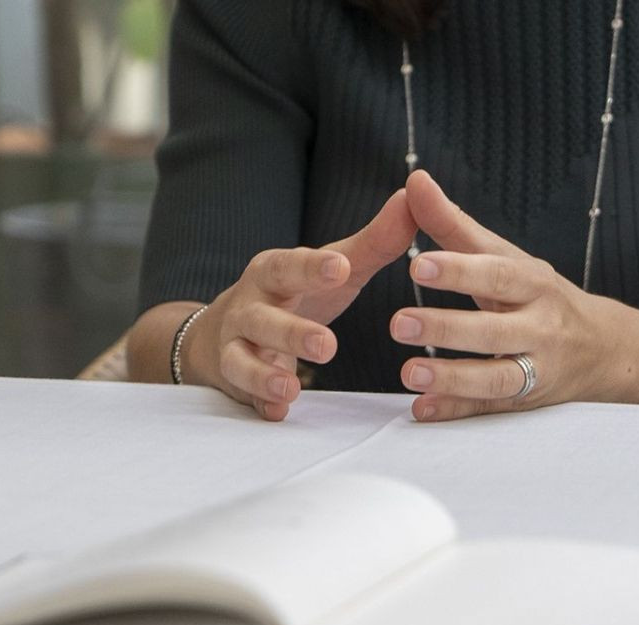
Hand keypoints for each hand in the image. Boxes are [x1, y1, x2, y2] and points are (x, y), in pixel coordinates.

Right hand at [186, 190, 416, 420]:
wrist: (225, 330)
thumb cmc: (296, 293)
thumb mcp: (333, 267)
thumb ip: (374, 241)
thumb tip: (413, 197)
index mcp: (275, 273)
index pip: (289, 265)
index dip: (311, 267)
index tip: (340, 267)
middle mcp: (249, 306)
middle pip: (261, 317)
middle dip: (291, 331)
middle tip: (328, 346)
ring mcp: (237, 344)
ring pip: (241, 358)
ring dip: (265, 374)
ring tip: (292, 389)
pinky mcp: (236, 380)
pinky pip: (243, 395)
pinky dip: (258, 403)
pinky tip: (278, 414)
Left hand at [392, 171, 638, 420]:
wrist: (604, 348)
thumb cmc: (539, 295)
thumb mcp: (505, 257)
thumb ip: (454, 224)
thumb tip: (415, 181)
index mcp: (534, 284)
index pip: (498, 275)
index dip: (460, 270)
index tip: (419, 265)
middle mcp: (541, 327)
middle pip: (496, 330)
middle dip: (447, 328)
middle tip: (398, 323)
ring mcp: (537, 367)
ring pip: (498, 377)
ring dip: (453, 378)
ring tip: (409, 373)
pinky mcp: (527, 401)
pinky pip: (491, 408)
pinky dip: (456, 411)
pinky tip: (421, 409)